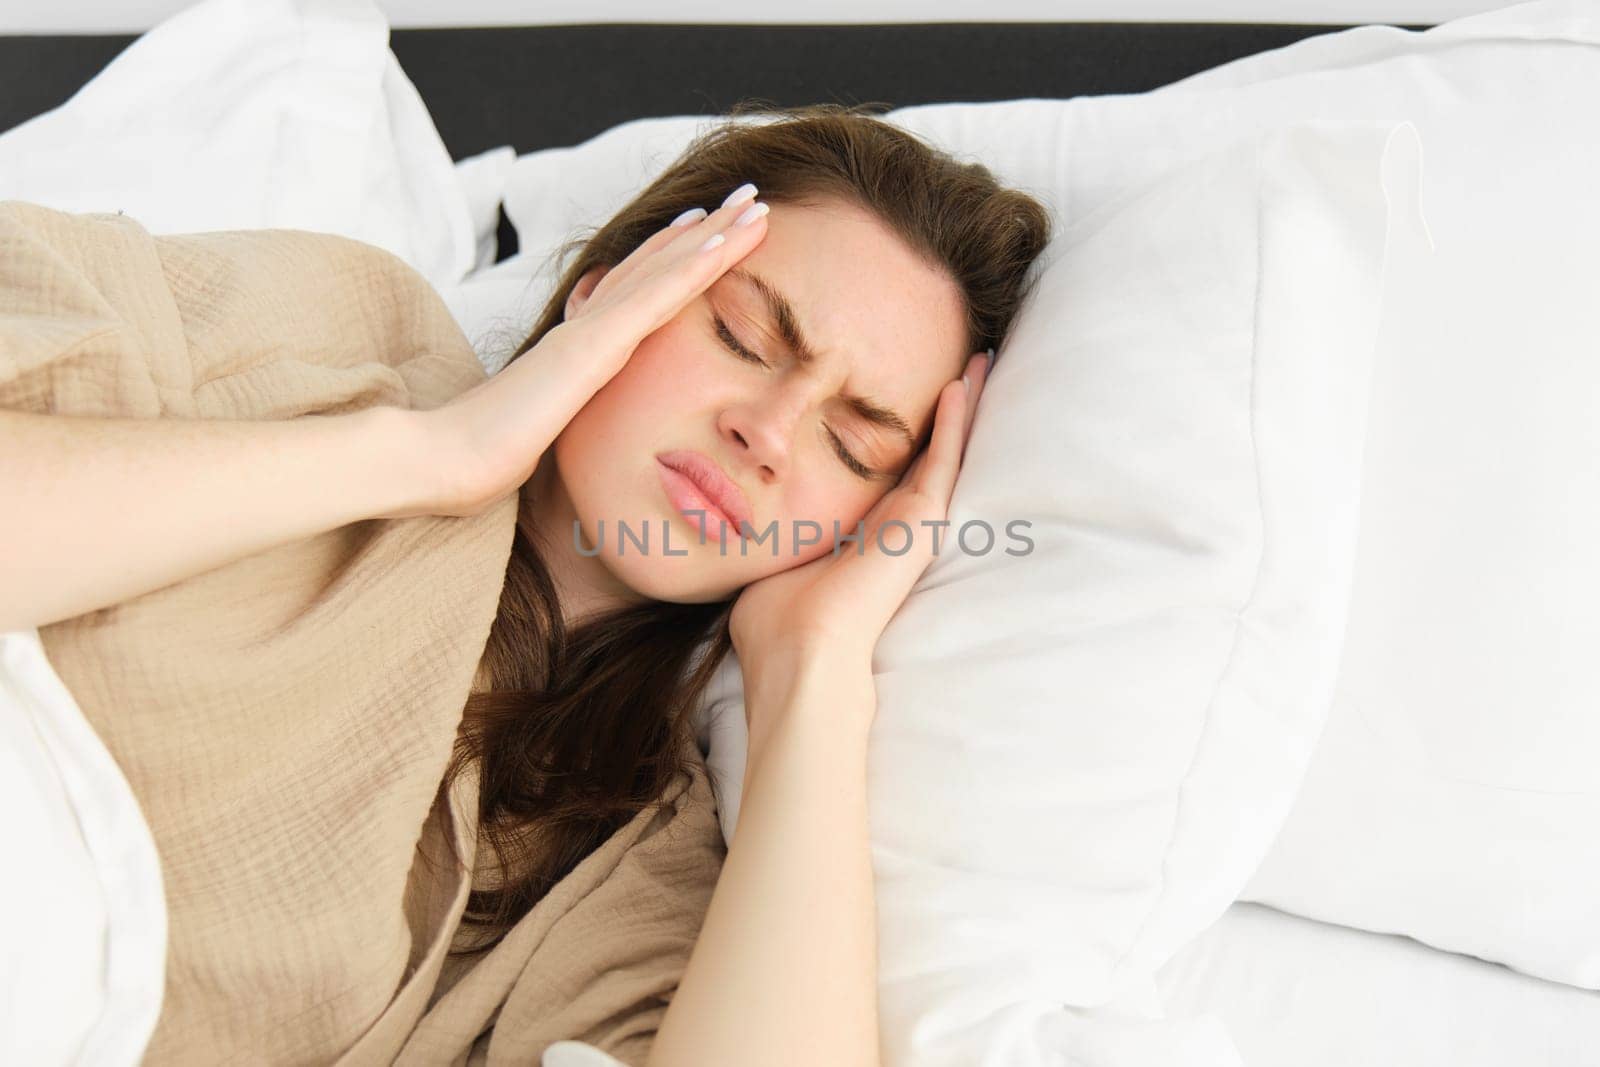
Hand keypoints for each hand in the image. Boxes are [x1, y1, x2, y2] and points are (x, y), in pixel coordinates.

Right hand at [393, 187, 771, 518]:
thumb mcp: (535, 436)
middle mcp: (585, 329)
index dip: (671, 257)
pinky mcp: (591, 349)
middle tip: (747, 197)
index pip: (633, 293)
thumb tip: (555, 432)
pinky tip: (723, 243)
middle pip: (654, 268)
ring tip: (754, 205)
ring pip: (662, 273)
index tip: (705, 228)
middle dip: (705, 231)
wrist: (442, 461)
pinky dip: (691, 269)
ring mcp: (589, 334)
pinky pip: (652, 301)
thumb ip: (555, 420)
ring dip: (713, 237)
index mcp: (577, 350)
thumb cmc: (480, 459)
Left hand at [728, 348, 992, 698]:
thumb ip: (768, 540)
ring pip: (947, 450)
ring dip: (965, 406)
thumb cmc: (774, 624)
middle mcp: (892, 527)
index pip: (882, 478)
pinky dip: (959, 418)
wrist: (800, 651)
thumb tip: (732, 522)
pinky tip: (968, 379)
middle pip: (924, 456)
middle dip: (944, 414)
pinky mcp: (924, 519)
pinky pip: (946, 456)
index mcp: (859, 539)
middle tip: (966, 368)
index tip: (898, 406)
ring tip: (983, 360)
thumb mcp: (768, 564)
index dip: (893, 441)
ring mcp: (913, 523)